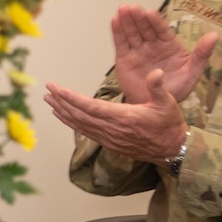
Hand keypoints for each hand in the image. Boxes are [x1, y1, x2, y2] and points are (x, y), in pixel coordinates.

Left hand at [45, 69, 187, 163]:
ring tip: (49, 101)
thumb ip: (158, 87)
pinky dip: (72, 124)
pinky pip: (86, 133)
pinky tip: (63, 116)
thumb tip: (158, 71)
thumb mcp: (168, 103)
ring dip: (63, 112)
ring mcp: (110, 138)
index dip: (72, 98)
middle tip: (47, 90)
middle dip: (62, 102)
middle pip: (81, 115)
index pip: (91, 107)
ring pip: (81, 125)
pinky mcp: (110, 143)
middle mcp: (113, 129)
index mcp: (124, 117)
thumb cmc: (170, 125)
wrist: (174, 150)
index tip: (57, 89)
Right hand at [109, 4, 216, 104]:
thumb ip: (202, 54)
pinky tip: (115, 20)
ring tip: (122, 9)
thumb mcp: (193, 72)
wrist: (156, 107)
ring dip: (126, 21)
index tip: (150, 13)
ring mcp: (138, 51)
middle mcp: (152, 45)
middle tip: (133, 8)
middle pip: (145, 28)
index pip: (162, 30)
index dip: (156, 21)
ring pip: (132, 33)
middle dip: (139, 18)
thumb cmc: (176, 89)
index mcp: (169, 46)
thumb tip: (214, 35)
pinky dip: (117, 32)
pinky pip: (121, 43)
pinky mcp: (124, 58)